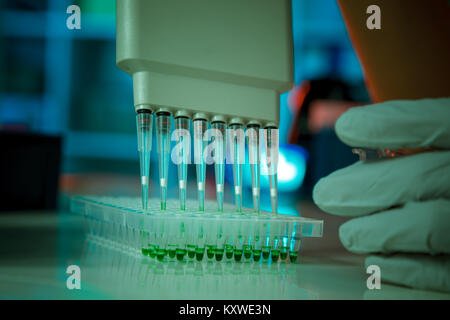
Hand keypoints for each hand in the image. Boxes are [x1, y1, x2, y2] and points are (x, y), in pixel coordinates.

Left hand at [313, 98, 449, 291]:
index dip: (391, 124)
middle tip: (326, 194)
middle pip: (425, 178)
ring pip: (432, 226)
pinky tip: (376, 263)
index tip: (347, 127)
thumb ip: (430, 141)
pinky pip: (445, 274)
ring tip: (350, 235)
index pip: (440, 123)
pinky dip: (406, 271)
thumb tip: (357, 134)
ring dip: (378, 231)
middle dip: (366, 187)